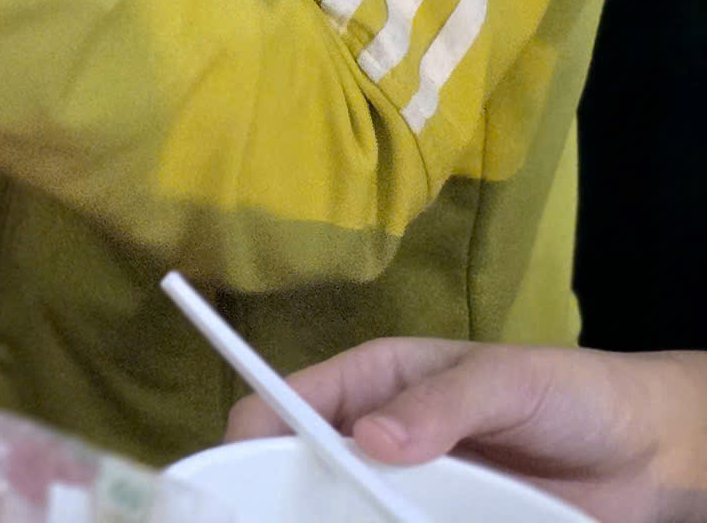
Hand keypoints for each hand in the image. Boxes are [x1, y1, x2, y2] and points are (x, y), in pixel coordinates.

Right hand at [226, 339, 706, 522]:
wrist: (653, 452)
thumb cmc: (569, 392)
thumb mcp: (504, 380)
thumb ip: (441, 406)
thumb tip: (369, 440)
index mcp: (375, 383)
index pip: (290, 402)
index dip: (254, 432)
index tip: (233, 471)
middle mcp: (381, 440)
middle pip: (309, 471)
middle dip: (285, 496)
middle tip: (276, 522)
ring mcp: (412, 494)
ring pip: (350, 518)